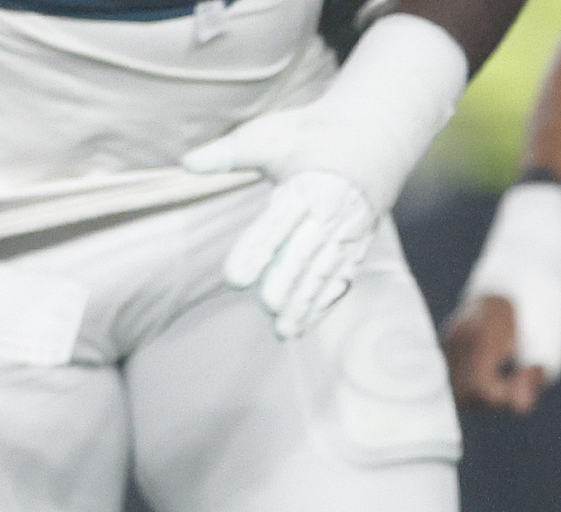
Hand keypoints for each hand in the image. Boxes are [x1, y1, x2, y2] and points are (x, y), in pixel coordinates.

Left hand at [185, 147, 377, 340]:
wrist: (374, 134)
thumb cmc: (314, 134)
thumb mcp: (271, 133)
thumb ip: (230, 152)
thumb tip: (186, 163)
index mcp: (308, 184)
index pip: (277, 224)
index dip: (257, 252)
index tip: (235, 278)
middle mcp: (331, 213)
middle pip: (305, 254)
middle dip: (287, 282)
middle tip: (266, 307)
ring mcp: (348, 233)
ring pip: (325, 273)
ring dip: (306, 303)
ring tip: (283, 330)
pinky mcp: (357, 246)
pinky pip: (341, 280)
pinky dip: (324, 304)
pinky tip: (305, 324)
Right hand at [449, 179, 560, 410]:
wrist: (524, 266)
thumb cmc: (543, 305)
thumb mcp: (550, 345)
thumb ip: (531, 380)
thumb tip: (519, 407)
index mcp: (484, 333)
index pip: (480, 389)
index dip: (506, 396)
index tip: (531, 374)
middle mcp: (460, 335)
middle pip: (465, 393)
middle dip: (495, 398)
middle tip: (524, 375)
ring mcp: (450, 337)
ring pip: (457, 386)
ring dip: (484, 392)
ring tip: (512, 371)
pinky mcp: (449, 341)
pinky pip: (454, 374)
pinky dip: (474, 381)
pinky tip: (495, 369)